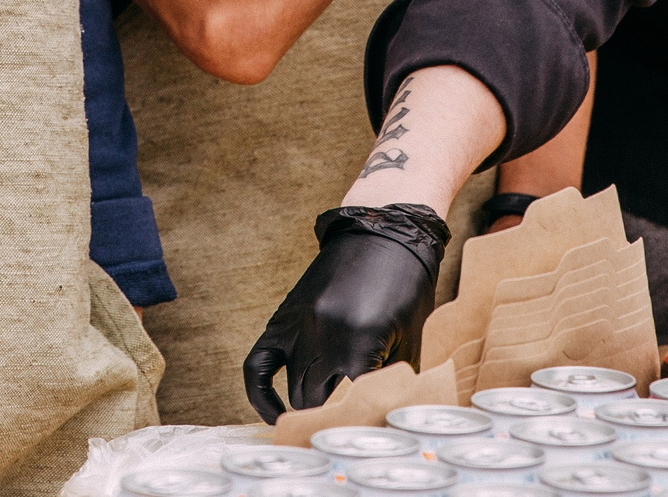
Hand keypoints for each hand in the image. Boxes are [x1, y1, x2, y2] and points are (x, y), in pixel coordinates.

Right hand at [244, 204, 450, 422]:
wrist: (382, 234)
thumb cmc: (406, 287)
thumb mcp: (409, 340)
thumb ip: (392, 382)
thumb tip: (384, 419)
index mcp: (360, 346)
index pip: (351, 407)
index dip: (358, 424)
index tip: (364, 433)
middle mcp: (324, 339)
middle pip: (318, 403)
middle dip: (332, 420)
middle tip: (345, 430)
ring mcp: (299, 328)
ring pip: (294, 391)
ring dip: (308, 409)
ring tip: (321, 424)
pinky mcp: (284, 320)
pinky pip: (258, 367)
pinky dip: (259, 395)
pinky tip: (272, 414)